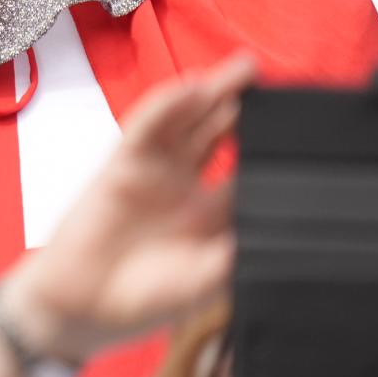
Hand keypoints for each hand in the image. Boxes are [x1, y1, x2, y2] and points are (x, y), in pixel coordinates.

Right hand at [3, 55, 253, 362]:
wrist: (84, 308)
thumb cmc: (143, 301)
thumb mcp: (209, 279)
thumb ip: (239, 247)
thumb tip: (274, 219)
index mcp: (208, 216)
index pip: (243, 170)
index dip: (266, 148)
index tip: (293, 128)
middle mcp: (181, 187)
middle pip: (216, 135)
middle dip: (239, 105)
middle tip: (265, 77)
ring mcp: (151, 173)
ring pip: (184, 123)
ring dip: (209, 94)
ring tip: (240, 69)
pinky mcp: (120, 166)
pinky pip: (145, 129)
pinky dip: (166, 106)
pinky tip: (190, 88)